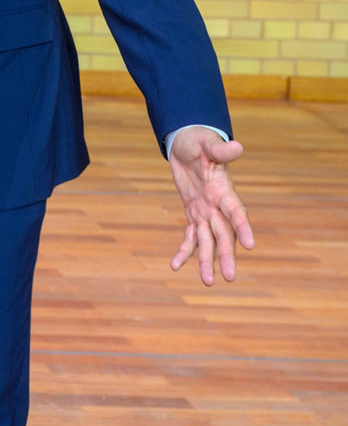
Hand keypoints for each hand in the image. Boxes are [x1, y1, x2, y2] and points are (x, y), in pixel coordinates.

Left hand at [167, 126, 254, 285]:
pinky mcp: (193, 214)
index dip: (243, 227)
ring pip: (208, 241)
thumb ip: (220, 150)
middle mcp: (217, 206)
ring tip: (208, 283)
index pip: (236, 211)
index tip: (250, 245)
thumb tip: (236, 146)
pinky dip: (184, 251)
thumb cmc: (199, 142)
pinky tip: (174, 266)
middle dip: (226, 255)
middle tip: (230, 278)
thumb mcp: (206, 143)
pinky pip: (190, 236)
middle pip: (224, 234)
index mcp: (224, 190)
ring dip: (207, 261)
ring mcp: (206, 212)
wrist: (187, 145)